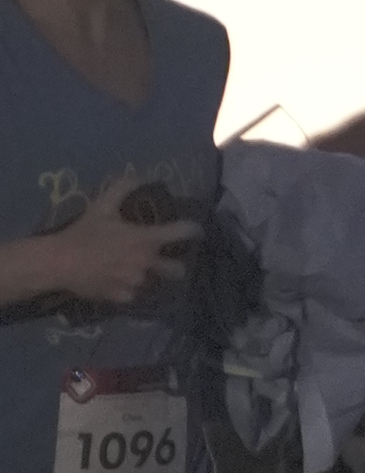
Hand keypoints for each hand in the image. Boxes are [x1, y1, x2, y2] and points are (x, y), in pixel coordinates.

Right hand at [44, 171, 199, 305]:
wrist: (60, 263)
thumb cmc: (83, 232)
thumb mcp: (101, 205)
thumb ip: (123, 188)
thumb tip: (139, 175)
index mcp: (146, 240)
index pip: (181, 233)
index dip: (192, 229)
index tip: (195, 230)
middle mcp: (147, 263)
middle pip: (177, 269)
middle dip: (176, 265)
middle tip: (165, 260)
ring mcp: (137, 283)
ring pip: (152, 281)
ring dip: (146, 275)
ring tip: (129, 268)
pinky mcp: (124, 298)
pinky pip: (133, 293)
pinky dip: (127, 287)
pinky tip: (114, 280)